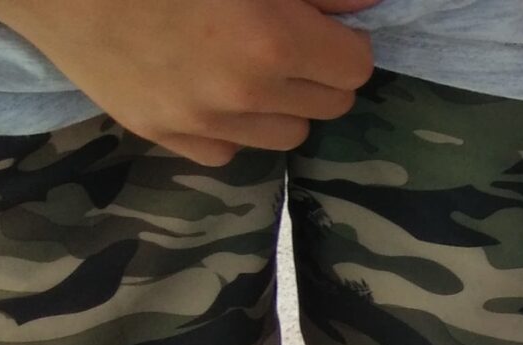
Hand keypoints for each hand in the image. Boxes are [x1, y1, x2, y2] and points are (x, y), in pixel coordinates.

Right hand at [0, 0, 378, 164]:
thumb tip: (363, 6)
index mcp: (270, 41)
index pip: (354, 66)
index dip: (341, 38)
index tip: (316, 19)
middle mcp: (241, 94)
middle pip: (328, 106)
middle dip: (316, 70)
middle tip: (284, 35)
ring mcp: (198, 121)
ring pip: (284, 135)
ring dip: (280, 102)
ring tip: (246, 61)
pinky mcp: (159, 133)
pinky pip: (227, 151)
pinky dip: (230, 125)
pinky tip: (206, 84)